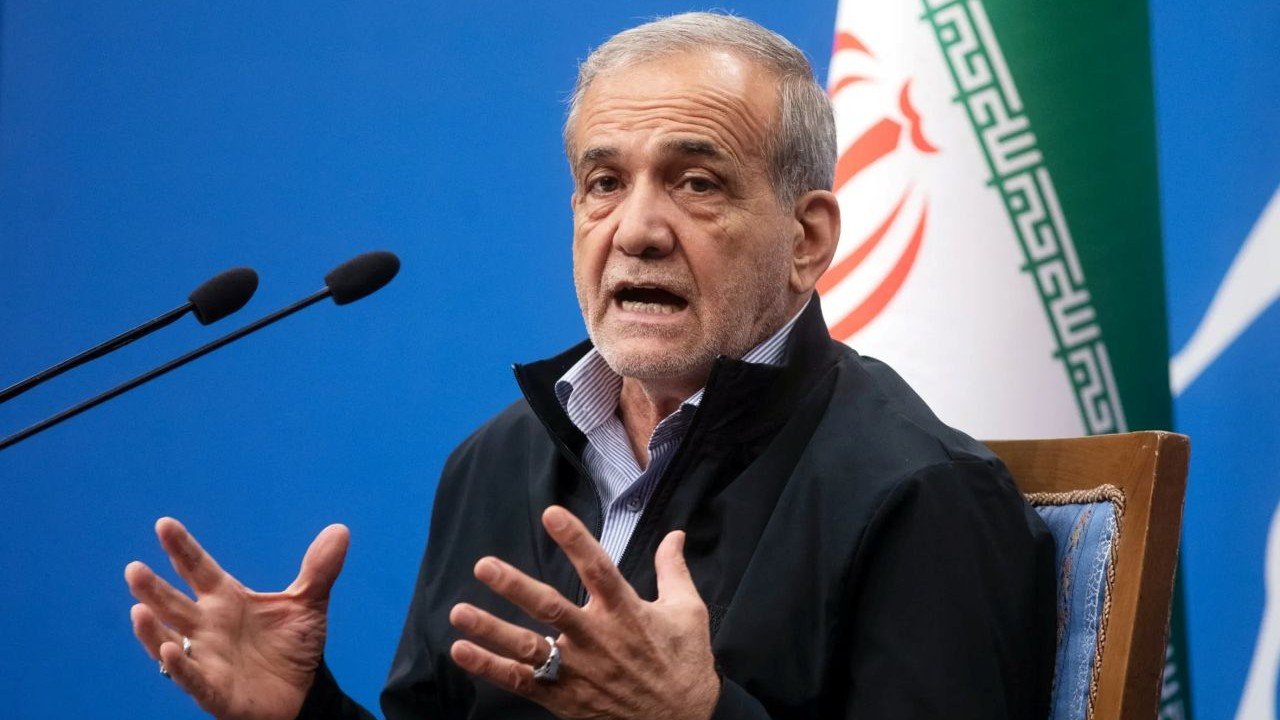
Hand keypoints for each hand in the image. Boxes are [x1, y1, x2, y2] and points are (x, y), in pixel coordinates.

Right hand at [125, 517, 348, 719]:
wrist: (303, 695)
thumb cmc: (293, 647)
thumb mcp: (308, 605)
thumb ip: (319, 570)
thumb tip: (340, 530)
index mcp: (226, 600)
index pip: (199, 569)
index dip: (182, 548)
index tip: (164, 524)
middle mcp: (209, 627)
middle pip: (175, 604)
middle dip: (153, 589)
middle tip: (134, 569)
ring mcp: (207, 658)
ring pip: (170, 641)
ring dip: (153, 628)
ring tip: (138, 611)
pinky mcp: (215, 691)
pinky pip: (192, 679)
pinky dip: (180, 666)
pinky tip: (169, 650)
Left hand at [449, 506, 719, 719]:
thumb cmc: (686, 664)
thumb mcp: (688, 613)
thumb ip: (674, 570)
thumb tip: (675, 534)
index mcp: (627, 613)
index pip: (599, 569)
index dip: (576, 541)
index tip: (551, 514)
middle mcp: (598, 640)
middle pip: (551, 609)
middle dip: (516, 587)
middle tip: (484, 565)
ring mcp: (578, 671)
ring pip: (528, 648)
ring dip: (492, 630)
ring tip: (459, 612)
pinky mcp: (565, 698)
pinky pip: (522, 682)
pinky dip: (490, 667)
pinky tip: (462, 650)